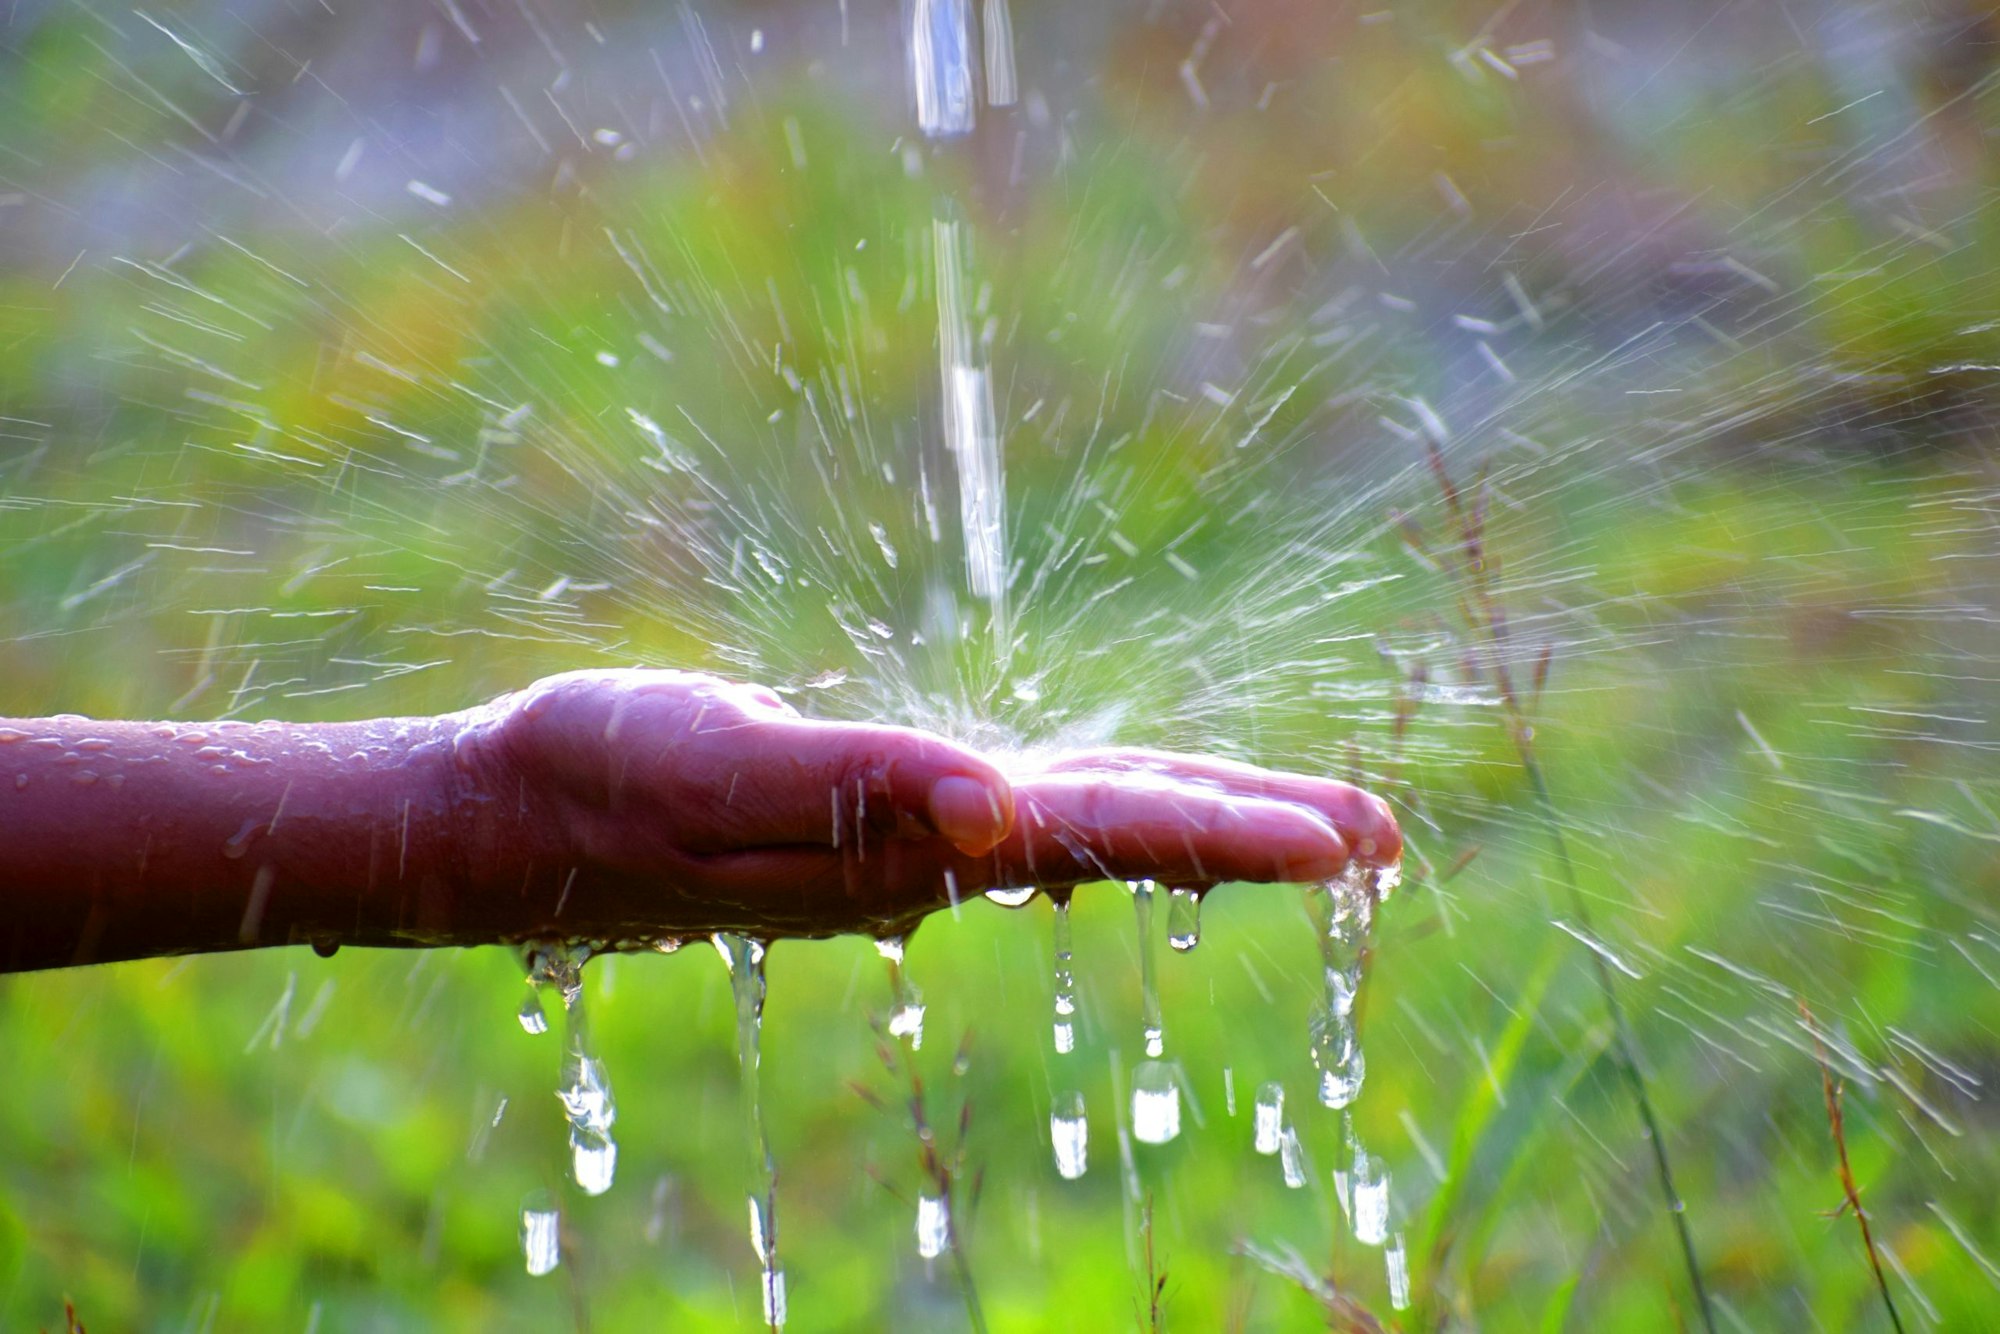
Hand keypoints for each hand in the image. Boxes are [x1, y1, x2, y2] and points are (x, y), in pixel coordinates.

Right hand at [468, 670, 1401, 940]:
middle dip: (1256, 836)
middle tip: (1382, 835)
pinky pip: (1024, 815)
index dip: (1233, 833)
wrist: (515, 825)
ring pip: (1086, 829)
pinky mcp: (873, 819)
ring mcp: (908, 845)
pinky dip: (1108, 806)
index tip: (1353, 840)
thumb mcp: (717, 770)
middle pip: (1129, 841)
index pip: (1111, 839)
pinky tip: (1126, 813)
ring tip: (1302, 826)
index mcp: (920, 847)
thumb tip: (1001, 813)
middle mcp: (935, 858)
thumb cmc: (602, 781)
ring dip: (1199, 821)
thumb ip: (858, 789)